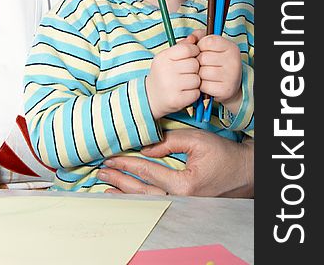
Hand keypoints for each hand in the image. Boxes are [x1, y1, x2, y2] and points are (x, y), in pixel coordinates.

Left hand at [97, 129, 253, 197]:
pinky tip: (125, 195)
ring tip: (105, 185)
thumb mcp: (196, 140)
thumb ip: (168, 142)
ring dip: (124, 192)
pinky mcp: (184, 205)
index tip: (111, 157)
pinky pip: (156, 201)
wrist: (244, 172)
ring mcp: (183, 206)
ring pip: (147, 201)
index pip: (148, 171)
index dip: (127, 163)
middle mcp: (182, 200)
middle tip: (101, 170)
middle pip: (142, 191)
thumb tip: (144, 148)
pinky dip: (137, 198)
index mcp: (185, 184)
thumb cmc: (222, 154)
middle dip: (119, 180)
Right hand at [145, 40, 200, 118]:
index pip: (188, 49)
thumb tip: (196, 36)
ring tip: (186, 83)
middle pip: (194, 64)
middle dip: (195, 68)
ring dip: (195, 82)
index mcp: (163, 57)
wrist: (150, 97)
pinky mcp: (176, 100)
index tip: (192, 57)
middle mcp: (165, 70)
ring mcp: (170, 86)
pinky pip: (196, 93)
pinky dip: (194, 93)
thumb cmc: (163, 74)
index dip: (194, 52)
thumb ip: (182, 46)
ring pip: (197, 79)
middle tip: (187, 72)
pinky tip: (185, 92)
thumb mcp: (168, 57)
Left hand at [196, 34, 241, 112]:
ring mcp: (231, 77)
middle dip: (198, 61)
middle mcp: (234, 61)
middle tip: (203, 64)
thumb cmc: (215, 61)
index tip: (203, 50)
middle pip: (203, 58)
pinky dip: (201, 85)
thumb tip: (190, 38)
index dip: (199, 46)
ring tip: (204, 73)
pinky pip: (203, 85)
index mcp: (231, 47)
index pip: (207, 42)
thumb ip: (198, 36)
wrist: (228, 85)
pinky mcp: (225, 90)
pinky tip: (206, 82)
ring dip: (198, 74)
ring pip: (202, 72)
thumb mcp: (210, 45)